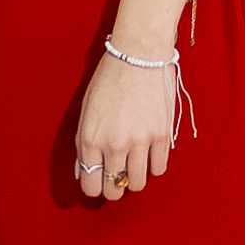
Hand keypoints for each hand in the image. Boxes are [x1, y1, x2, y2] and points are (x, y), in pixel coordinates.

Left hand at [72, 46, 179, 206]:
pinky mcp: (162, 135)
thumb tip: (83, 171)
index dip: (95, 187)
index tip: (100, 182)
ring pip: (138, 184)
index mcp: (90, 138)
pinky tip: (149, 153)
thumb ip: (83, 143)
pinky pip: (158, 169)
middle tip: (117, 176)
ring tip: (134, 164)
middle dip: (114, 187)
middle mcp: (114, 144)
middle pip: (114, 189)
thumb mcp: (86, 110)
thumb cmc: (109, 78)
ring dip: (134, 178)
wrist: (139, 54)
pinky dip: (153, 165)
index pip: (91, 185)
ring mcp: (140, 141)